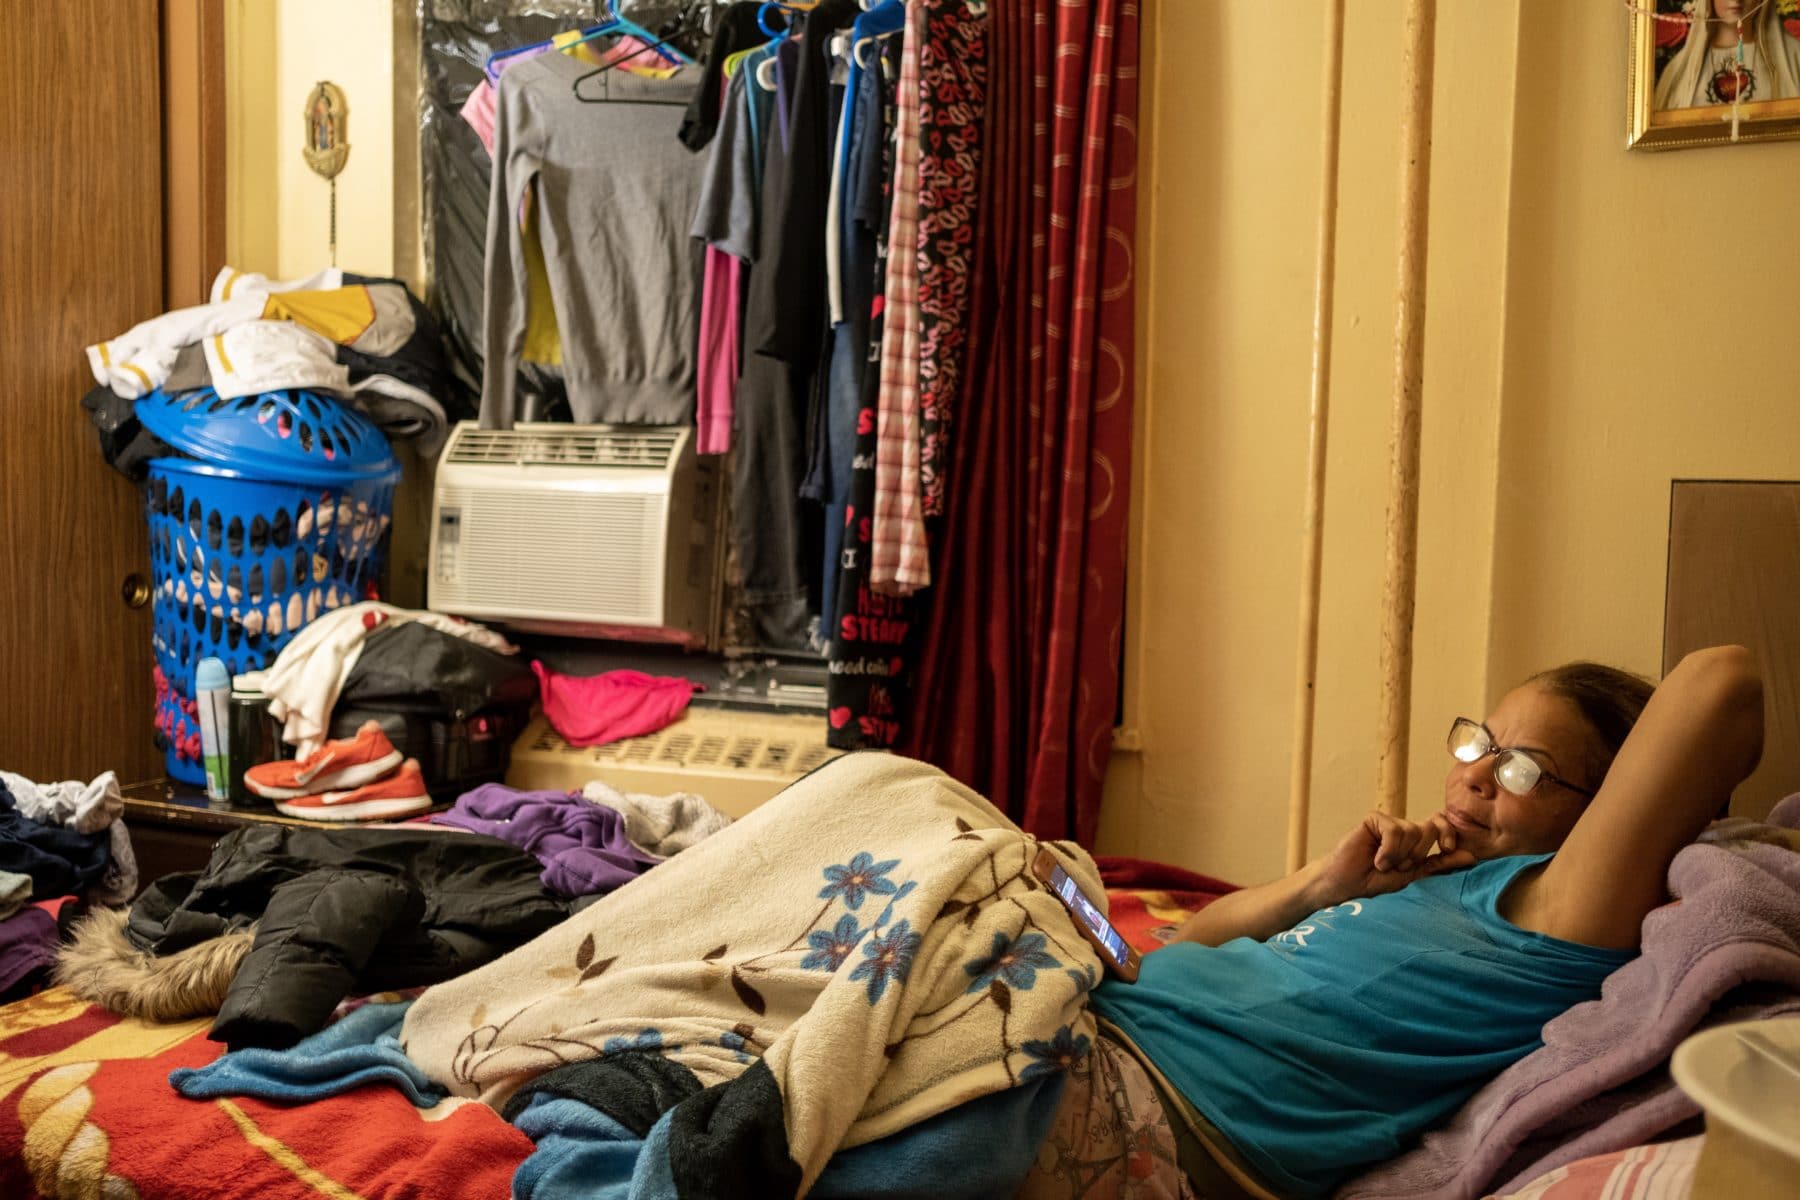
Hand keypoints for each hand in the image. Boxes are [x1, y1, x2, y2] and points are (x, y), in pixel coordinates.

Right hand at [1312, 810, 1475, 905]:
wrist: (1346, 885)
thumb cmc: (1376, 882)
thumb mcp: (1414, 875)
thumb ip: (1440, 863)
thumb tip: (1471, 856)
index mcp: (1417, 840)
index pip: (1442, 823)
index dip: (1449, 832)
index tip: (1448, 848)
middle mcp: (1405, 828)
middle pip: (1430, 828)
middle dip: (1418, 853)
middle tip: (1400, 866)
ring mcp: (1389, 822)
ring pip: (1412, 830)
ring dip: (1399, 855)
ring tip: (1383, 864)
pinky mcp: (1374, 819)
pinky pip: (1394, 830)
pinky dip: (1388, 850)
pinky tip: (1376, 859)